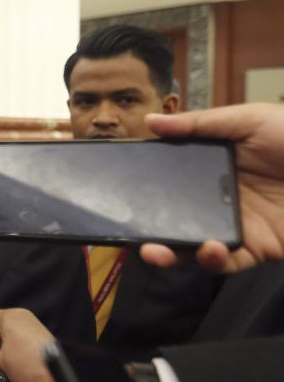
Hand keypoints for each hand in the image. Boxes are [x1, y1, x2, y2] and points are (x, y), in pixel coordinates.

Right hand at [141, 103, 283, 272]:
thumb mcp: (249, 120)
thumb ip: (199, 124)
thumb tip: (150, 123)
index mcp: (212, 169)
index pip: (169, 184)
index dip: (145, 193)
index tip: (122, 197)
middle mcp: (219, 200)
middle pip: (174, 221)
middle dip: (149, 234)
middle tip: (134, 240)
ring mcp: (237, 226)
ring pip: (193, 247)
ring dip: (172, 255)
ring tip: (157, 251)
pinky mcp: (259, 248)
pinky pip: (228, 262)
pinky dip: (212, 260)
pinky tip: (209, 248)